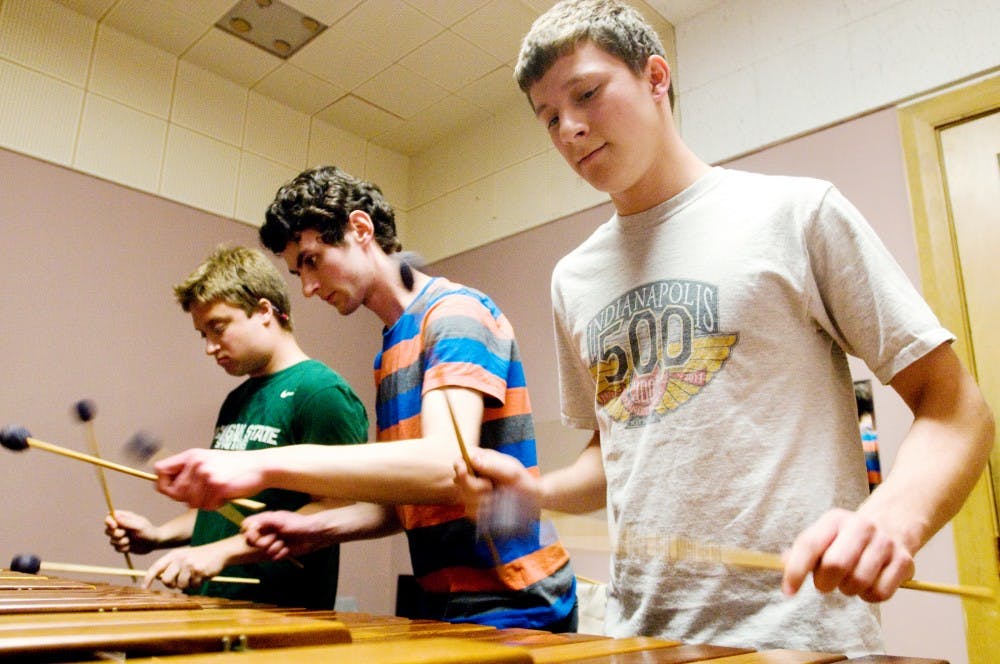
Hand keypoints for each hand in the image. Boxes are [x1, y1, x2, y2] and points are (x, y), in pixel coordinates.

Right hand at [104, 510, 158, 554]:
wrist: (153, 543)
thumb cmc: (148, 531)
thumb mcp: (138, 526)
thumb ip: (126, 521)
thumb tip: (114, 515)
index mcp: (124, 518)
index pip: (109, 518)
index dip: (109, 522)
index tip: (114, 526)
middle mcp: (120, 527)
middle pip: (107, 531)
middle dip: (116, 534)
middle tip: (125, 534)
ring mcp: (120, 537)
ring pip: (112, 541)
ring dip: (122, 542)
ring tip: (131, 540)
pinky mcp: (122, 546)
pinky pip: (117, 549)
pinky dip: (124, 548)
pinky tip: (131, 546)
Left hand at [143, 545, 224, 589]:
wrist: (219, 552)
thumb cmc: (199, 557)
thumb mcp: (183, 556)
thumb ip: (171, 565)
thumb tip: (159, 579)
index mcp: (174, 554)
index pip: (156, 567)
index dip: (148, 578)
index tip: (144, 588)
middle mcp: (180, 559)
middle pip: (166, 580)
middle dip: (171, 585)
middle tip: (178, 583)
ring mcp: (189, 565)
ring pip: (180, 585)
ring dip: (187, 585)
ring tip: (194, 577)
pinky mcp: (199, 571)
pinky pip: (193, 586)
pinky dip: (197, 584)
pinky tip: (202, 576)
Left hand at [155, 448, 264, 510]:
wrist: (260, 466)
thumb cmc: (234, 467)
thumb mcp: (208, 461)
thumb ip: (188, 471)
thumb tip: (165, 488)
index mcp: (191, 455)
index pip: (160, 470)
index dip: (163, 483)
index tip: (174, 489)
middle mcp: (196, 463)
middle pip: (174, 492)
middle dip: (187, 498)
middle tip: (204, 494)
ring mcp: (207, 475)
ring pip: (191, 502)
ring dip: (204, 503)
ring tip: (218, 492)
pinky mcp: (217, 486)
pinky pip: (206, 506)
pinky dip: (216, 505)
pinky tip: (226, 495)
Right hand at [242, 511, 328, 559]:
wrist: (314, 535)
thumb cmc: (298, 523)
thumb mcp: (280, 520)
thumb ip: (264, 520)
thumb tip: (247, 524)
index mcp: (267, 521)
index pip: (249, 528)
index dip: (250, 534)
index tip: (254, 536)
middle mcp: (268, 531)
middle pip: (253, 542)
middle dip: (263, 543)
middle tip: (274, 538)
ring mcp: (274, 542)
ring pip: (264, 551)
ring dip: (274, 548)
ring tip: (284, 542)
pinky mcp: (280, 551)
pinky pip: (273, 557)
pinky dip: (281, 553)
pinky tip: (288, 548)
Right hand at [453, 448, 540, 536]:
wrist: (530, 500)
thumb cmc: (522, 481)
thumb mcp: (511, 471)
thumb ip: (493, 465)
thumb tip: (472, 459)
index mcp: (481, 461)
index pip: (460, 460)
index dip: (459, 466)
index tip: (464, 471)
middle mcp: (474, 475)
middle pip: (459, 481)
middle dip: (474, 487)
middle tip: (491, 487)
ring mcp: (472, 492)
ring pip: (464, 497)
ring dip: (481, 501)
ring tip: (496, 498)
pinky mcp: (474, 507)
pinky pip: (470, 511)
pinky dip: (482, 512)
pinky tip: (493, 508)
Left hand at [782, 508, 914, 602]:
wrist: (891, 525)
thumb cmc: (848, 538)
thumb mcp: (824, 534)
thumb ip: (803, 551)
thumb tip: (784, 566)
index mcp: (835, 519)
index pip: (810, 545)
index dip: (796, 570)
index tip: (789, 591)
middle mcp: (861, 527)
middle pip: (835, 565)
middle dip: (824, 583)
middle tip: (826, 583)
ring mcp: (885, 544)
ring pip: (858, 583)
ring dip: (848, 590)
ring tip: (849, 579)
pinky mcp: (904, 562)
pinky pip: (879, 594)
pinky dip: (868, 596)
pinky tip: (868, 583)